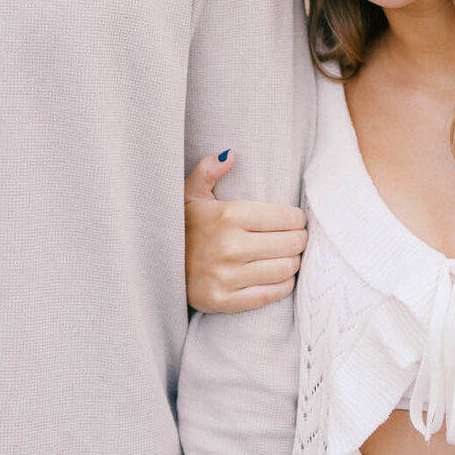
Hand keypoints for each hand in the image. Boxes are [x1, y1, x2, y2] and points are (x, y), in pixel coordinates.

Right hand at [185, 152, 306, 312]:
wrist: (155, 268)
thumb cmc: (182, 228)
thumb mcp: (189, 194)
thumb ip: (208, 170)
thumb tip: (230, 153)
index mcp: (227, 215)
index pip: (286, 217)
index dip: (297, 218)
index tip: (294, 220)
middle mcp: (230, 246)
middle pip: (292, 243)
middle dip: (299, 239)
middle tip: (295, 238)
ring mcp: (227, 276)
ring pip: (286, 268)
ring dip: (293, 261)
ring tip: (287, 255)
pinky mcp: (225, 300)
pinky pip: (273, 293)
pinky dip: (284, 284)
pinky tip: (278, 275)